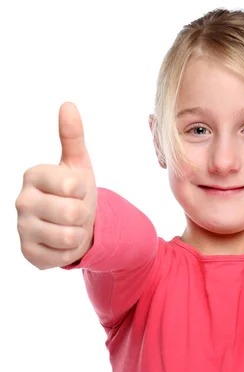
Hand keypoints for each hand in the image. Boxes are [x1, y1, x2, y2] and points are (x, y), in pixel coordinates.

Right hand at [16, 102, 96, 268]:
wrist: (73, 226)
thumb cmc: (75, 193)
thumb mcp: (78, 165)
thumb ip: (73, 136)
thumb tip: (68, 105)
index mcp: (33, 175)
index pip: (73, 187)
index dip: (84, 192)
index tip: (76, 192)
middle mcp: (21, 201)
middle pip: (72, 214)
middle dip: (82, 216)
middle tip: (74, 212)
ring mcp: (22, 228)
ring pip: (68, 237)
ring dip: (77, 234)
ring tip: (69, 227)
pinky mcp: (28, 252)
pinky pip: (62, 256)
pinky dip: (69, 252)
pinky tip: (61, 243)